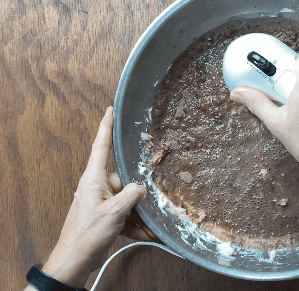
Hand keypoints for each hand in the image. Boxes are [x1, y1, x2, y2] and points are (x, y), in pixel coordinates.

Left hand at [40, 107, 156, 288]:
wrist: (74, 261)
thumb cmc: (88, 234)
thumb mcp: (114, 212)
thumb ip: (132, 194)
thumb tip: (141, 188)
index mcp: (94, 178)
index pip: (101, 146)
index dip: (106, 126)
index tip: (110, 109)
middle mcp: (97, 186)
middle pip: (123, 178)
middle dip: (138, 191)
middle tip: (151, 199)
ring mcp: (101, 201)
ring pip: (127, 198)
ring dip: (138, 213)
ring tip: (148, 226)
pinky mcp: (105, 215)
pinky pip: (125, 213)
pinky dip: (135, 223)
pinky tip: (145, 234)